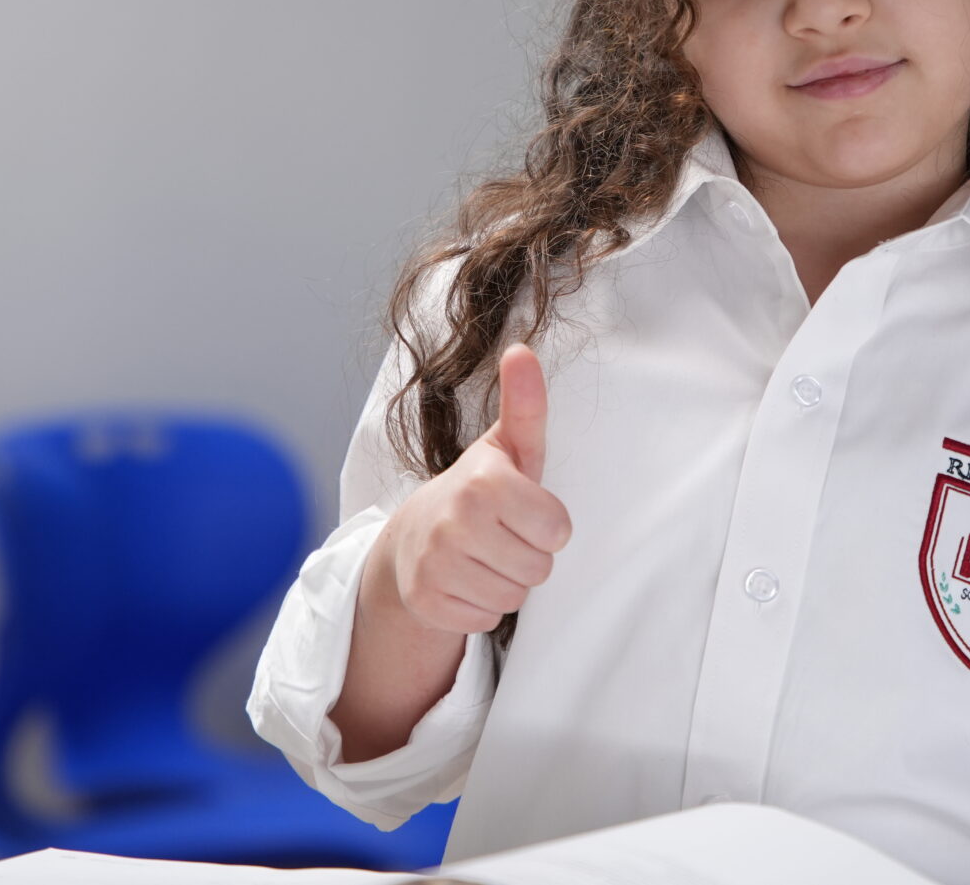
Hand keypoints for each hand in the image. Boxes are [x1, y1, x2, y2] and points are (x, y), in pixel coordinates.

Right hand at [375, 343, 572, 634]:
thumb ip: (525, 403)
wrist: (412, 536)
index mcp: (484, 482)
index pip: (558, 530)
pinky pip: (485, 620)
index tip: (525, 511)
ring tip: (484, 557)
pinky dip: (480, 607)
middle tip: (503, 537)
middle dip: (528, 557)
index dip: (548, 525)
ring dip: (506, 583)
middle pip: (539, 569)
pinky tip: (464, 580)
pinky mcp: (425, 601)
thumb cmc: (479, 489)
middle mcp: (455, 522)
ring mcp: (435, 563)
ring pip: (513, 599)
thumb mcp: (508, 447)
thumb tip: (522, 349)